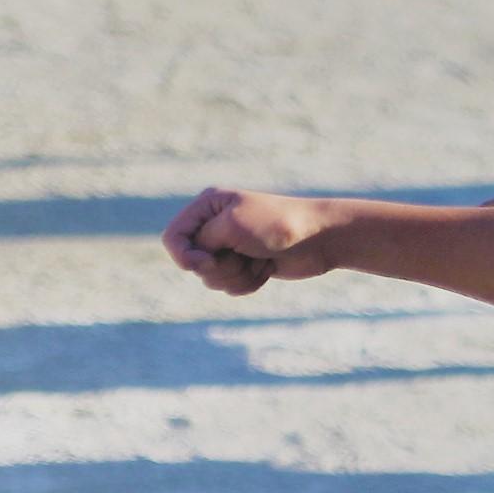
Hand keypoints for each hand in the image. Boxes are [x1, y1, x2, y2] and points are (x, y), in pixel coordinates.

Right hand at [162, 187, 334, 295]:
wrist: (320, 238)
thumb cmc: (277, 225)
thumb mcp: (231, 226)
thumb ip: (199, 242)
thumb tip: (190, 262)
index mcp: (208, 206)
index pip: (173, 238)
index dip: (185, 256)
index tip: (206, 262)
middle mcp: (215, 225)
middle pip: (192, 263)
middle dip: (220, 267)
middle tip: (245, 253)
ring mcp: (230, 246)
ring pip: (211, 279)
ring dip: (237, 275)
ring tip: (260, 258)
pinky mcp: (244, 265)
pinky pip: (230, 286)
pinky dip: (249, 282)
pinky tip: (267, 267)